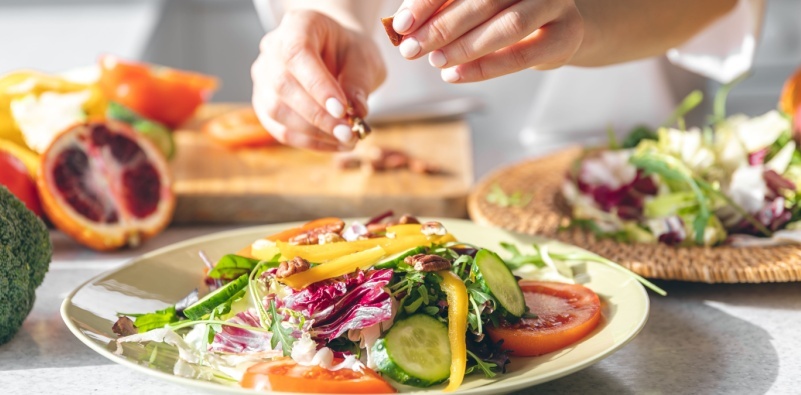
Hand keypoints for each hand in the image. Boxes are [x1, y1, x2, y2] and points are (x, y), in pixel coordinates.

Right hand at [251, 9, 385, 150]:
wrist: (337, 56)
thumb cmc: (349, 52)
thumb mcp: (364, 57)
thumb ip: (359, 81)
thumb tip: (357, 111)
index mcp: (297, 25)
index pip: (297, 54)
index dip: (317, 85)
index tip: (342, 110)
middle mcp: (272, 49)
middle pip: (283, 85)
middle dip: (318, 115)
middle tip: (349, 132)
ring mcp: (263, 78)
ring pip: (277, 111)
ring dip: (313, 132)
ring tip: (346, 140)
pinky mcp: (264, 105)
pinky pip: (280, 129)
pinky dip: (309, 142)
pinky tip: (334, 145)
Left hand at [391, 0, 582, 82]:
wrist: (560, 27)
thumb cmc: (504, 13)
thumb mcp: (474, 5)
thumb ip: (444, 10)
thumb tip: (403, 27)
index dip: (427, 2)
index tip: (400, 24)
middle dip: (441, 27)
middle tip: (411, 49)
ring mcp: (554, 2)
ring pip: (507, 25)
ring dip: (464, 46)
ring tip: (434, 61)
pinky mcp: (565, 35)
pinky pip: (521, 54)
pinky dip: (484, 68)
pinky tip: (454, 75)